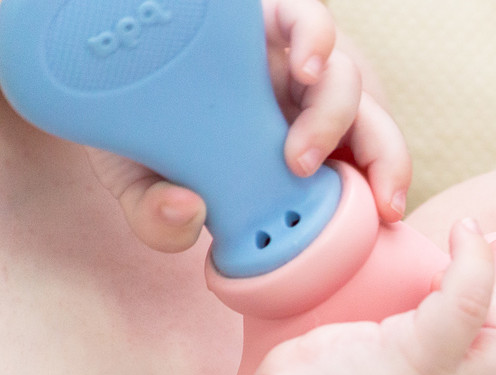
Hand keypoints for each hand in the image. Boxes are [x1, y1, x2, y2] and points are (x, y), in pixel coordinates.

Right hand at [87, 0, 410, 252]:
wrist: (97, 74)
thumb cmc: (135, 135)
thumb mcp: (141, 188)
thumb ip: (160, 221)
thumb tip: (187, 215)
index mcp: (294, 151)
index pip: (361, 165)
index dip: (384, 183)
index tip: (387, 212)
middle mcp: (299, 107)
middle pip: (371, 125)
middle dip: (382, 160)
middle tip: (365, 200)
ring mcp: (282, 61)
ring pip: (344, 80)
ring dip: (334, 119)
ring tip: (298, 157)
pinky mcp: (260, 17)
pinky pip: (306, 18)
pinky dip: (315, 38)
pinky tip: (304, 64)